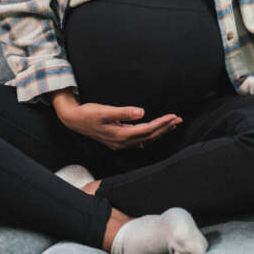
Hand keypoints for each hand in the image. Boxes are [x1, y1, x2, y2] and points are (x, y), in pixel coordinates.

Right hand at [55, 100, 182, 150]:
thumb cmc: (88, 113)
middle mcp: (122, 142)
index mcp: (120, 135)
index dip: (161, 123)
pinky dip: (150, 134)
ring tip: (172, 124)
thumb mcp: (104, 111)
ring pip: (145, 139)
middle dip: (165, 128)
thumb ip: (122, 112)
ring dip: (159, 131)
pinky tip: (154, 132)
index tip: (173, 116)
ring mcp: (120, 143)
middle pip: (149, 136)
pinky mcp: (118, 140)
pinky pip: (139, 139)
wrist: (73, 120)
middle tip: (179, 119)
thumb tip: (141, 112)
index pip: (147, 130)